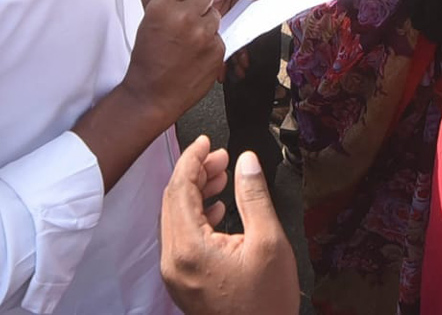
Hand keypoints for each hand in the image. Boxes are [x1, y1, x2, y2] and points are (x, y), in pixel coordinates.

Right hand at [123, 0, 268, 124]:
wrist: (150, 94)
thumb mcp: (151, 20)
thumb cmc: (149, 57)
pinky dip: (210, 44)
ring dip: (206, 24)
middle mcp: (183, 17)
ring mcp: (202, 34)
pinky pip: (219, 37)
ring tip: (188, 42)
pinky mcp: (216, 50)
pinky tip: (194, 55)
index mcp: (162, 6)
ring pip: (215, 16)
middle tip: (185, 22)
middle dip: (200, 4)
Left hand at [161, 147, 299, 314]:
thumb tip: (246, 161)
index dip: (192, 159)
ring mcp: (176, 273)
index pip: (179, 189)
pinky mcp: (184, 281)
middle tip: (220, 156)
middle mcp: (174, 261)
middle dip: (195, 173)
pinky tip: (217, 208)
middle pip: (173, 201)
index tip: (205, 142)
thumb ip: (254, 196)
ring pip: (176, 218)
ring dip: (196, 192)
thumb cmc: (265, 304)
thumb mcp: (269, 241)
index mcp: (189, 249)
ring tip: (222, 176)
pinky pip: (181, 236)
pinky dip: (196, 214)